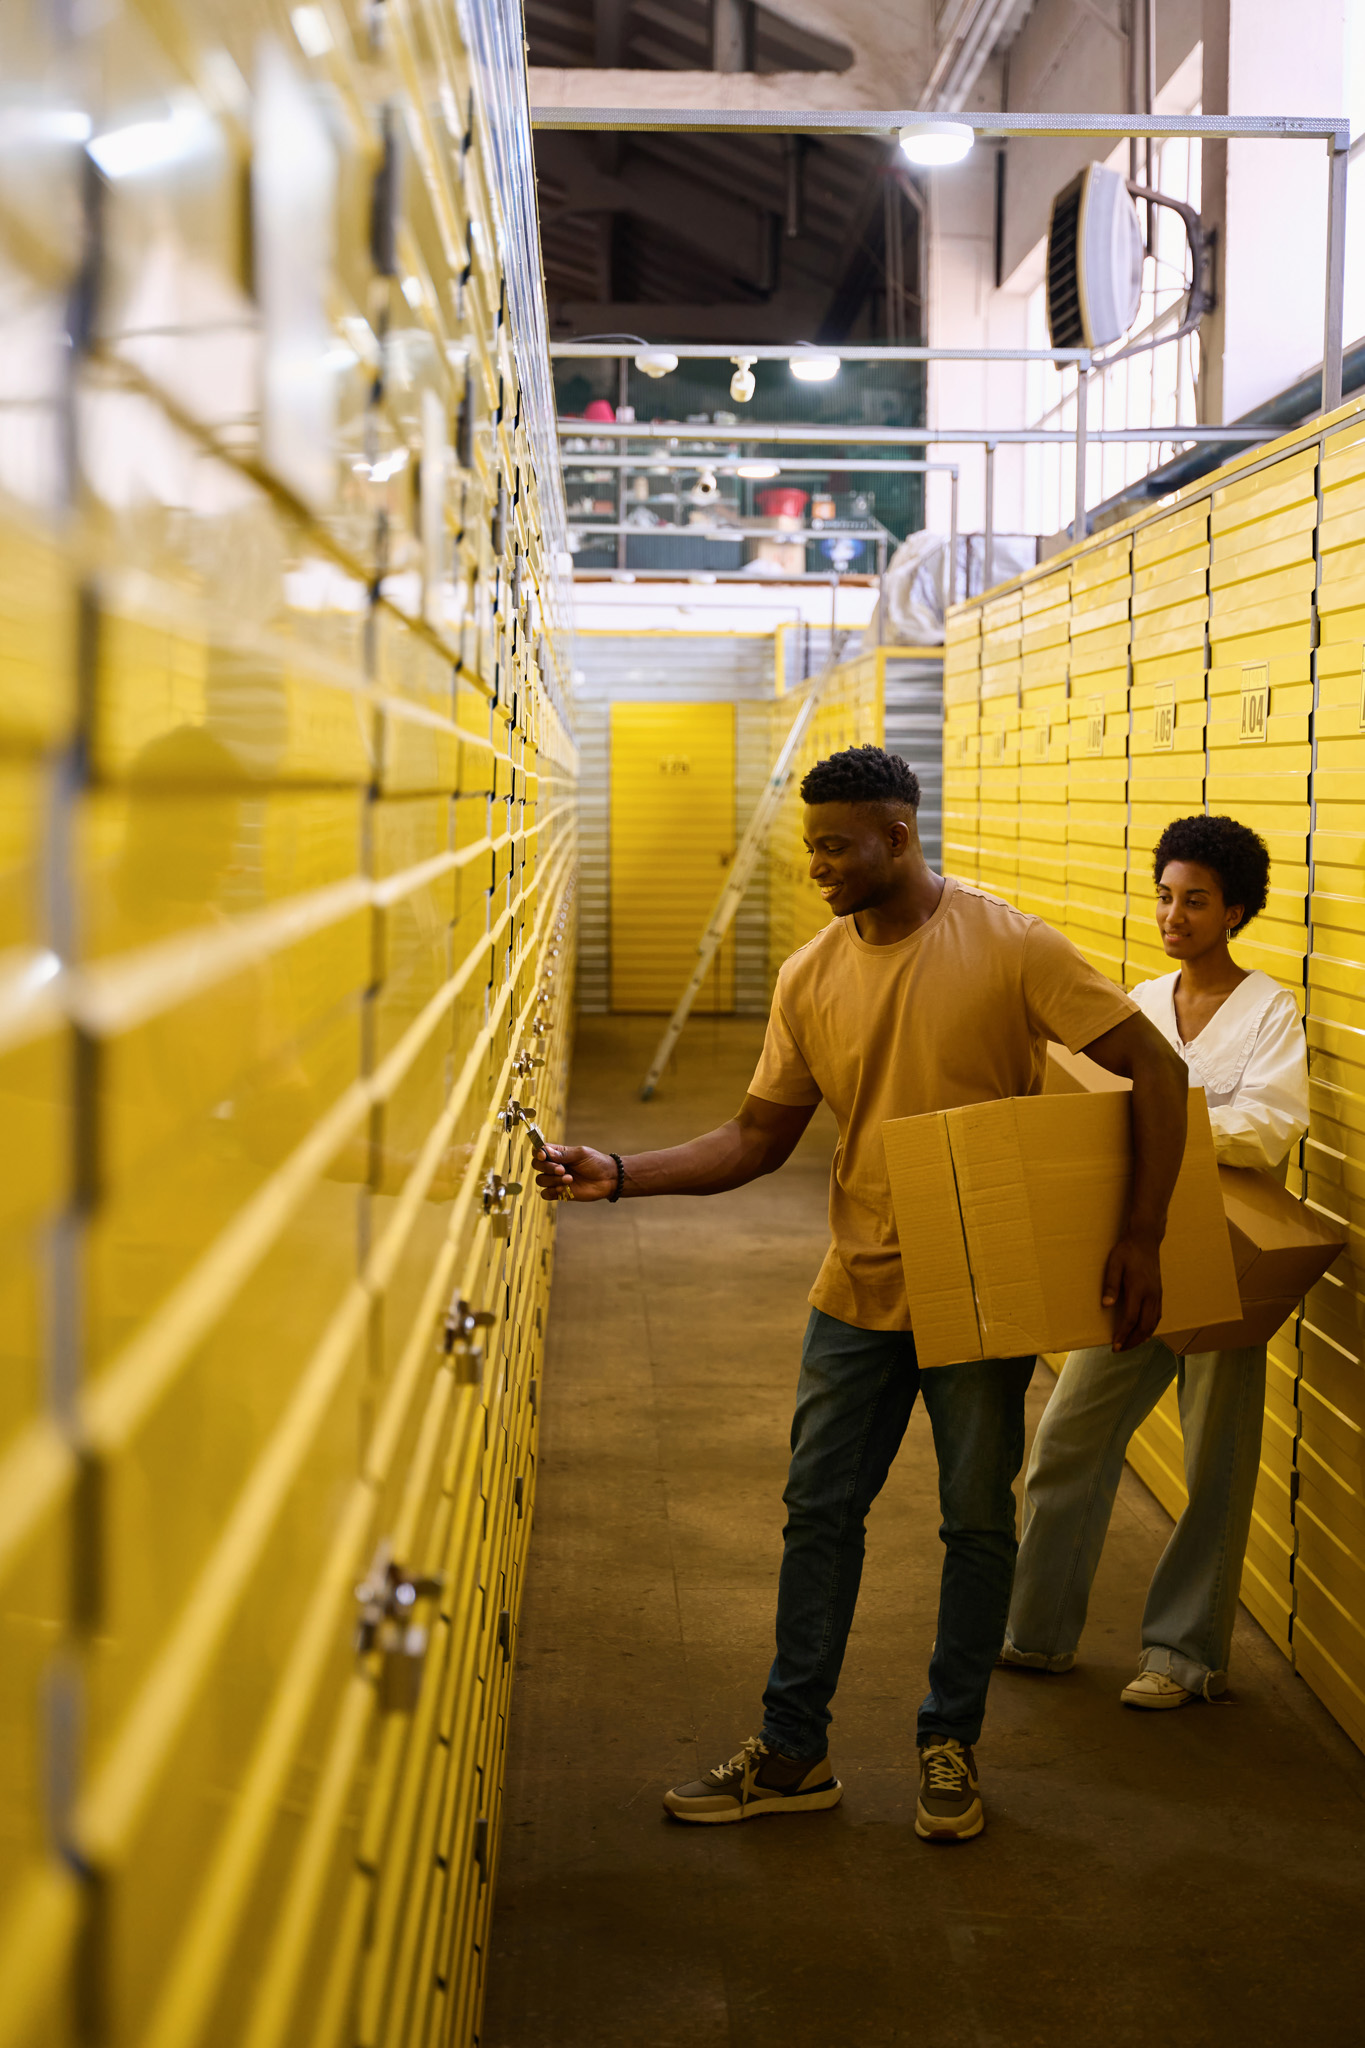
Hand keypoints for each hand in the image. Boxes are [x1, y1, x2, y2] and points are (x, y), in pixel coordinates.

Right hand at [533, 1143, 618, 1202]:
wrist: (608, 1179)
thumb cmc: (596, 1163)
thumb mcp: (581, 1154)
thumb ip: (564, 1154)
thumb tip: (546, 1152)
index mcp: (558, 1153)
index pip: (539, 1151)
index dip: (538, 1153)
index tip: (543, 1155)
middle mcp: (554, 1166)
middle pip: (536, 1165)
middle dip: (547, 1167)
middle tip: (562, 1169)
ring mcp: (556, 1180)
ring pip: (540, 1180)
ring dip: (552, 1180)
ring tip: (570, 1179)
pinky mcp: (560, 1193)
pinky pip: (545, 1194)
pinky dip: (551, 1191)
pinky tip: (564, 1189)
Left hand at [1101, 1233, 1163, 1351]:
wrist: (1146, 1239)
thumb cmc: (1127, 1251)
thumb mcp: (1114, 1264)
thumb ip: (1110, 1285)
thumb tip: (1105, 1305)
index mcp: (1138, 1289)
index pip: (1131, 1319)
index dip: (1123, 1335)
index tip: (1115, 1346)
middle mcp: (1151, 1295)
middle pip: (1144, 1326)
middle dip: (1132, 1341)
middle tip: (1119, 1349)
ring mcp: (1157, 1294)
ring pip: (1153, 1323)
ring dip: (1142, 1337)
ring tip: (1129, 1345)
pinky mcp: (1159, 1293)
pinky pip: (1157, 1316)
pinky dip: (1150, 1328)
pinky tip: (1143, 1333)